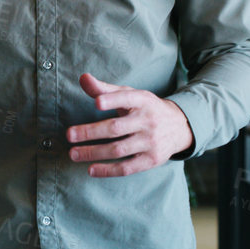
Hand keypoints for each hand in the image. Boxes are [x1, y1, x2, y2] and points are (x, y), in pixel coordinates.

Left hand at [68, 73, 194, 176]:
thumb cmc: (146, 108)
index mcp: (142, 100)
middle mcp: (148, 121)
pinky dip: (108, 170)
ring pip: (119, 149)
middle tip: (69, 135)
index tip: (96, 102)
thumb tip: (83, 78)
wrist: (180, 127)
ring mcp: (150, 142)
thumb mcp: (130, 95)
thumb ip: (105, 89)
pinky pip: (127, 168)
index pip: (126, 98)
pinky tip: (91, 170)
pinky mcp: (151, 160)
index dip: (112, 100)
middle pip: (116, 128)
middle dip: (91, 132)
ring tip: (73, 154)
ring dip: (93, 153)